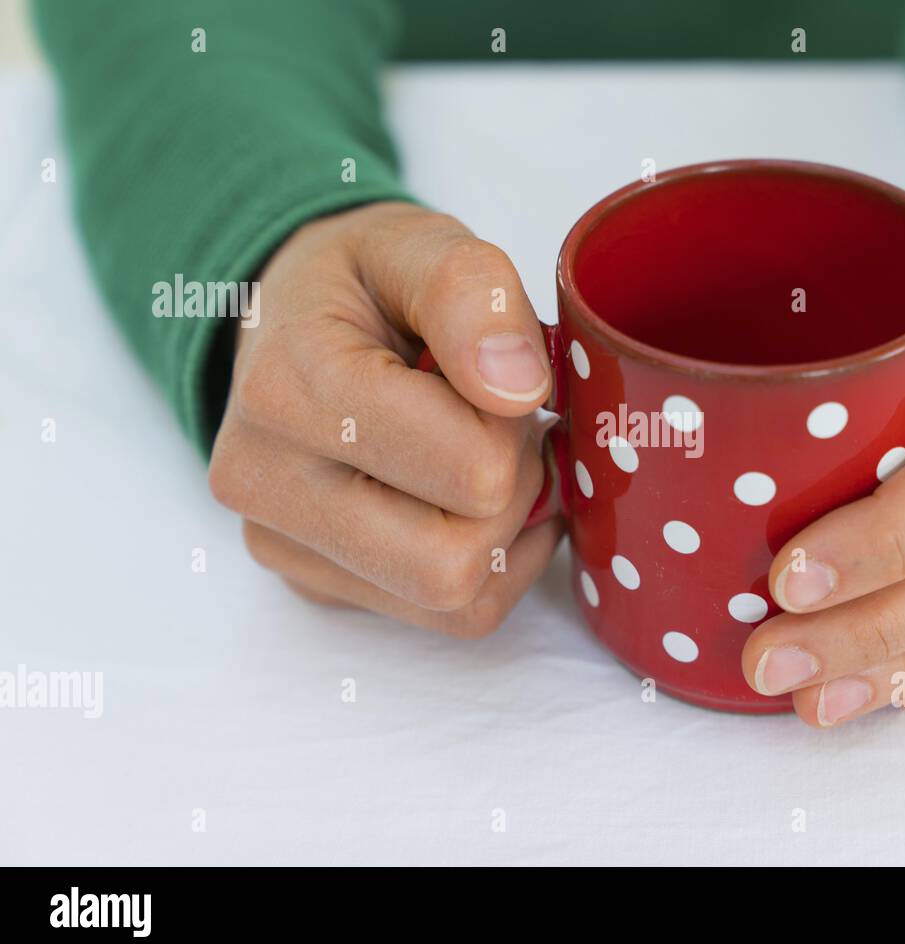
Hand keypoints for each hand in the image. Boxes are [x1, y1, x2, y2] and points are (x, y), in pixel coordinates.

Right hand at [209, 202, 562, 635]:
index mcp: (287, 388)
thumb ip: (471, 295)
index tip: (499, 379)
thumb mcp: (418, 242)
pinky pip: (443, 618)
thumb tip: (519, 389)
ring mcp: (280, 543)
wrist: (287, 317)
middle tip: (503, 429)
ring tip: (488, 460)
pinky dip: (491, 568)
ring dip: (506, 535)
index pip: (470, 470)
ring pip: (453, 602)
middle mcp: (263, 482)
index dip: (517, 424)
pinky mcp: (312, 582)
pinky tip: (480, 504)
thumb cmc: (361, 281)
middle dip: (513, 494)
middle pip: (454, 561)